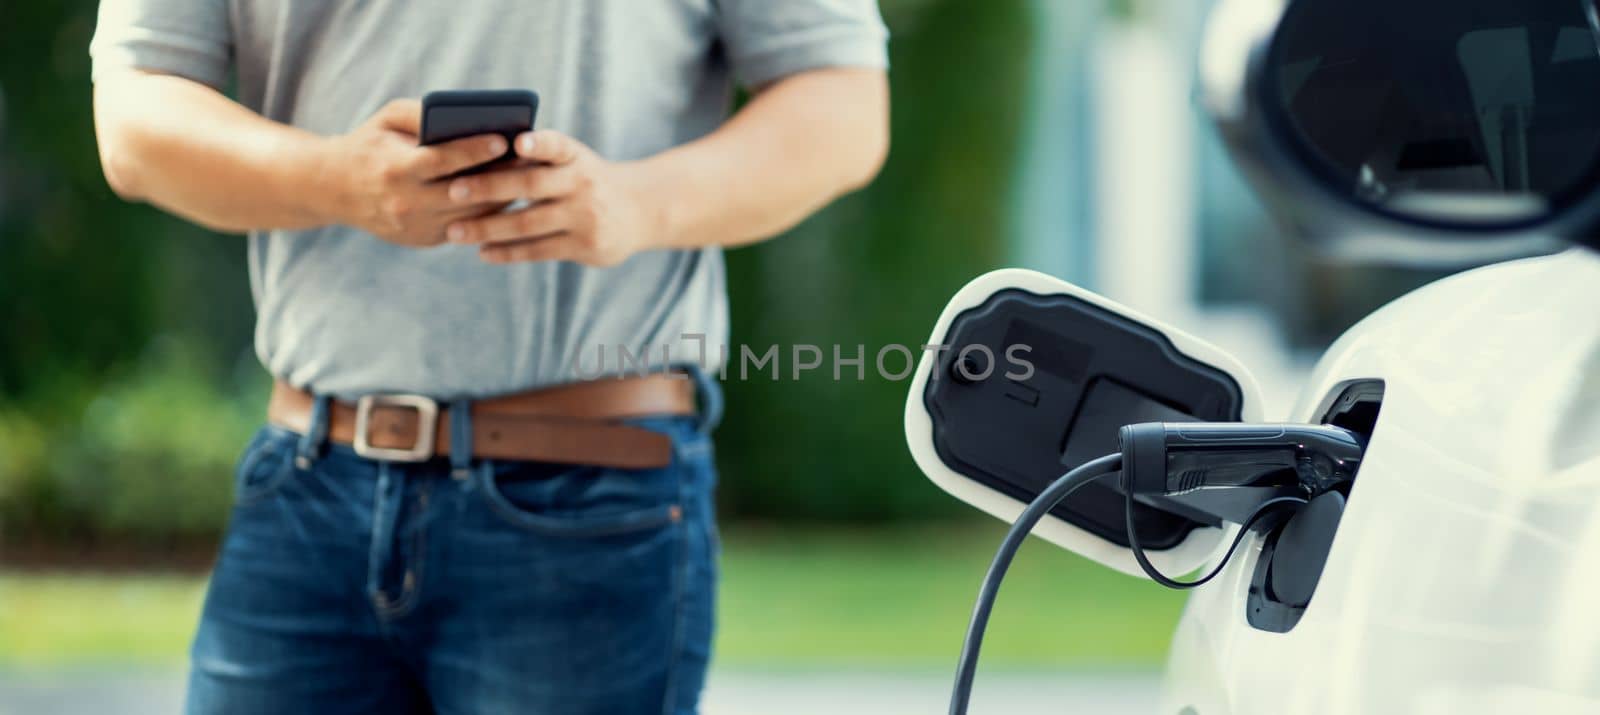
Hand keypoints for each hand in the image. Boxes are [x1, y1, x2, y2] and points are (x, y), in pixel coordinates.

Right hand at [317, 99, 511, 246]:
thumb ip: (422, 113)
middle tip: (530, 160)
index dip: (474, 151)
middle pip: (463, 192)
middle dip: (499, 177)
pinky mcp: (425, 241)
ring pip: (471, 216)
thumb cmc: (370, 144)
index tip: (504, 140)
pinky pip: (466, 228)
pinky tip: (509, 196)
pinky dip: (488, 213)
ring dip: (501, 198)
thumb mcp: (387, 119)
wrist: (334, 189)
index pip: (441, 161)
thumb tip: (467, 114)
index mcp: (395, 170)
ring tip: (527, 177)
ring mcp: (416, 227)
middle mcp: (405, 204)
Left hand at [440, 131, 668, 266]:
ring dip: (488, 228)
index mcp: (576, 156)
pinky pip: (539, 250)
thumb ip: (538, 160)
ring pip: (528, 223)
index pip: (558, 145)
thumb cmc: (586, 180)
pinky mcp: (585, 246)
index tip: (518, 141)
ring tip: (455, 232)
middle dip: (489, 188)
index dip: (540, 143)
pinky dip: (508, 252)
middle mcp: (583, 183)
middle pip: (530, 185)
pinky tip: (483, 252)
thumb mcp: (573, 161)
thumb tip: (476, 159)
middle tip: (453, 190)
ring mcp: (585, 216)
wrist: (639, 211)